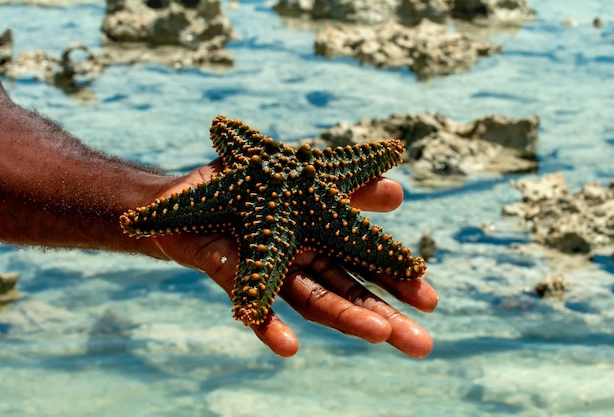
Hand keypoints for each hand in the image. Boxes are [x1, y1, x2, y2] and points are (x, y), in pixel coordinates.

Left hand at [154, 160, 437, 357]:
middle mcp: (298, 262)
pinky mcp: (233, 274)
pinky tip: (288, 347)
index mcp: (316, 241)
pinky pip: (251, 304)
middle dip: (383, 316)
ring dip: (344, 319)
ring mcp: (268, 272)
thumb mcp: (304, 178)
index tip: (431, 302)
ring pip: (310, 301)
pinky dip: (268, 326)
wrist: (181, 199)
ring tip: (380, 334)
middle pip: (346, 293)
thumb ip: (348, 188)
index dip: (395, 283)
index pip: (363, 265)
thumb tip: (401, 192)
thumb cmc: (244, 188)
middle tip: (423, 344)